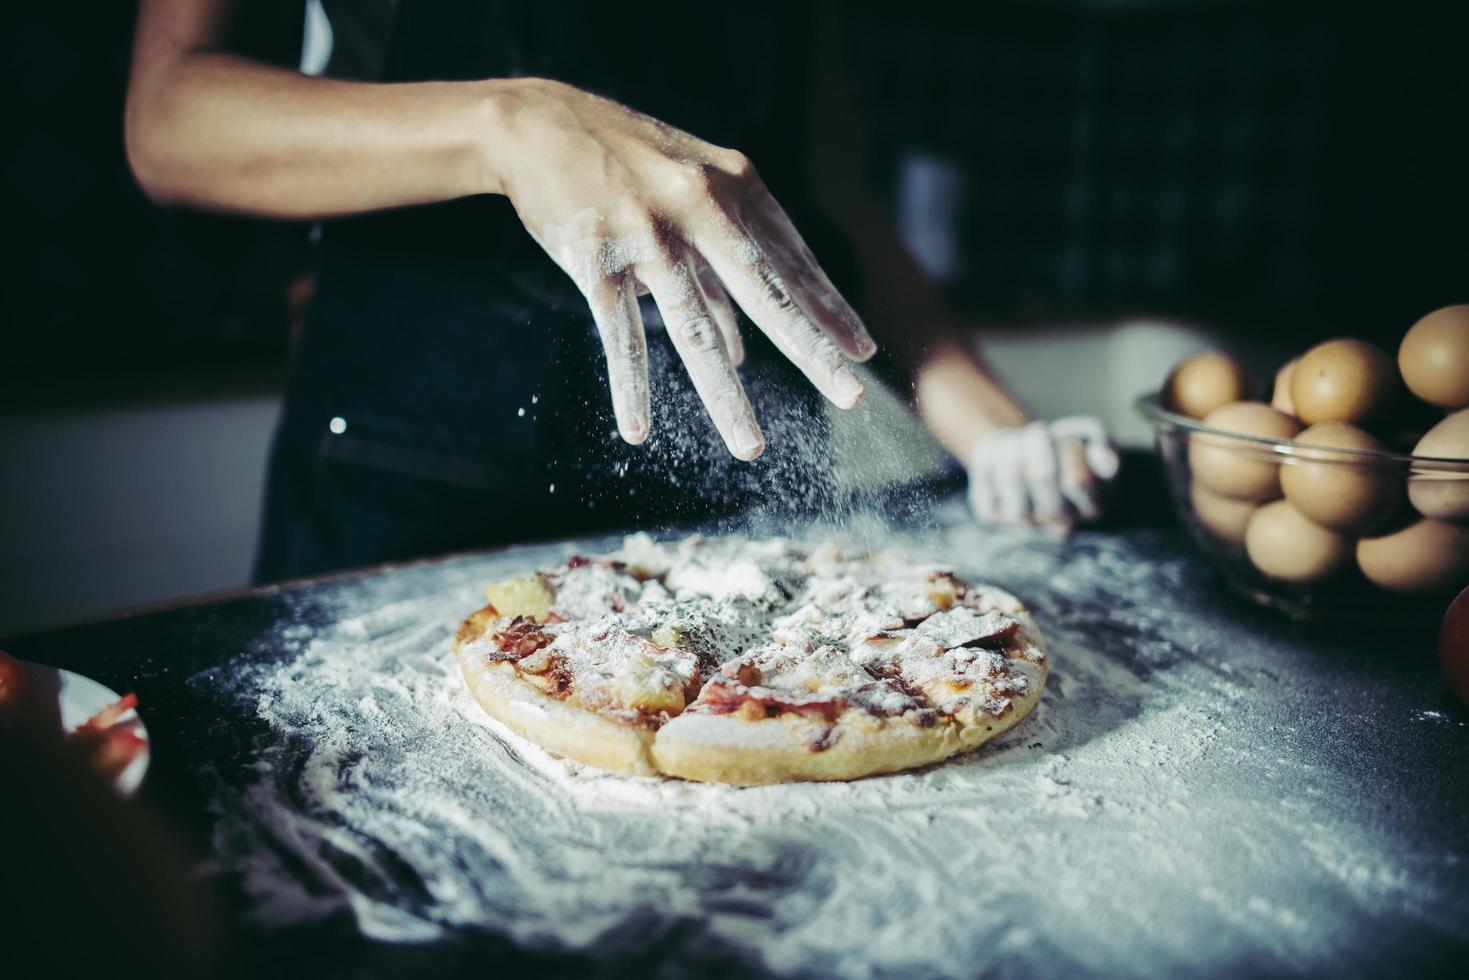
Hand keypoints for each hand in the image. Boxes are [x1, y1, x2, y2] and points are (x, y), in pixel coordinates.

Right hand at [482, 79, 875, 458]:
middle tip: (852, 396)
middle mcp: (700, 208)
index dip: (829, 309)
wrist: (537, 124)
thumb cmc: (626, 161)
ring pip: (695, 331)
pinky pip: (620, 335)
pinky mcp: (595, 258)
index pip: (793, 260)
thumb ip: (719, 266)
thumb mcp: (688, 191)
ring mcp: (648, 235)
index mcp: (734, 186)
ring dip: (726, 396)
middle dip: (812, 351)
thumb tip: (743, 349)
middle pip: (765, 295)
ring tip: (751, 447)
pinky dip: (631, 386)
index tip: (862, 352)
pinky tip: (637, 430)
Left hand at [967, 417, 1119, 528]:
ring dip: (1013, 446)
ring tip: (1017, 438)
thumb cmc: (1064, 444)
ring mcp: (1025, 524)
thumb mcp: (1091, 437)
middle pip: (1042, 476)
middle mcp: (1059, 523)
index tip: (1065, 437)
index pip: (1077, 480)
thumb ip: (1105, 446)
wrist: (1025, 449)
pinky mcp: (992, 516)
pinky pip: (986, 480)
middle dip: (1037, 443)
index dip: (1067, 450)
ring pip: (1012, 477)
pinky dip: (990, 456)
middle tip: (1038, 429)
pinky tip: (1000, 454)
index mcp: (1093, 506)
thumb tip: (1108, 464)